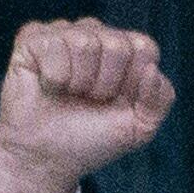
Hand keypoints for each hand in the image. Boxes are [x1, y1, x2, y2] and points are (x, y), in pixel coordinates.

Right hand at [0, 18, 176, 192]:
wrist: (47, 158)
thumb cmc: (92, 139)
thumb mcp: (140, 128)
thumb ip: (161, 99)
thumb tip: (151, 69)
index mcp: (126, 51)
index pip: (144, 47)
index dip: (132, 81)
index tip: (116, 102)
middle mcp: (96, 35)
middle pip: (116, 45)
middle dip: (105, 84)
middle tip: (88, 100)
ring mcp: (64, 34)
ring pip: (84, 42)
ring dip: (78, 81)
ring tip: (68, 94)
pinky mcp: (33, 38)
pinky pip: (52, 45)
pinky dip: (53, 76)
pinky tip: (47, 86)